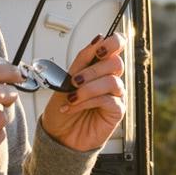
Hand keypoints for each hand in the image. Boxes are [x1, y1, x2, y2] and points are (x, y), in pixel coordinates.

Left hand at [41, 32, 126, 151]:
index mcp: (99, 68)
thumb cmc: (62, 109)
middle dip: (92, 70)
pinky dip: (87, 102)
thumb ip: (83, 60)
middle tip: (75, 80)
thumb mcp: (66, 79)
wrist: (58, 135)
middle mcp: (109, 80)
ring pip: (112, 82)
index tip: (99, 49)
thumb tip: (99, 39)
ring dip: (88, 88)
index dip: (113, 43)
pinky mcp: (116, 112)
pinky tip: (74, 106)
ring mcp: (115, 96)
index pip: (117, 47)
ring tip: (73, 96)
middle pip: (116, 63)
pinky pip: (109, 100)